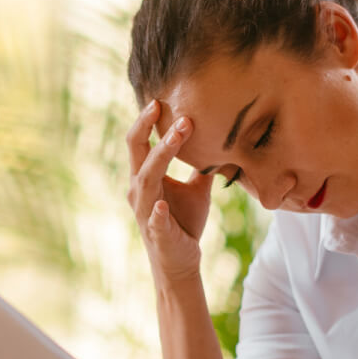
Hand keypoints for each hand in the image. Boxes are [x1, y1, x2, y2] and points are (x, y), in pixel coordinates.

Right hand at [126, 100, 212, 283]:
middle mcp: (138, 190)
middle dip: (149, 127)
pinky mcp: (156, 232)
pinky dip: (156, 212)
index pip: (139, 142)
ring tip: (178, 133)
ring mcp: (144, 211)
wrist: (181, 259)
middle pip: (136, 151)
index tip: (162, 99)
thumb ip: (202, 166)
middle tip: (162, 105)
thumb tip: (222, 141)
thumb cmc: (184, 222)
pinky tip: (160, 205)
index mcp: (145, 177)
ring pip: (146, 178)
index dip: (146, 120)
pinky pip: (154, 219)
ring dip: (161, 154)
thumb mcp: (197, 189)